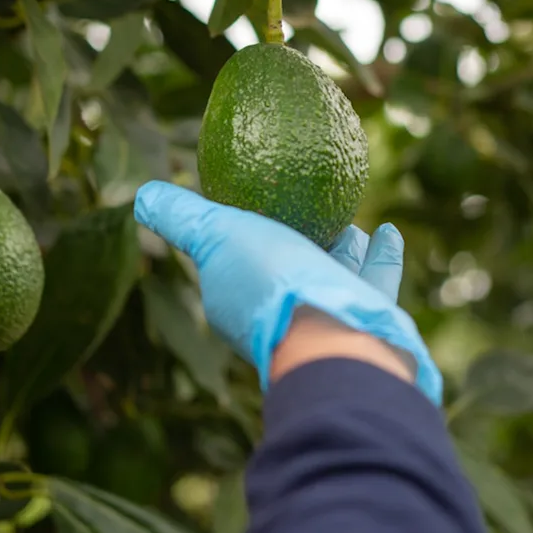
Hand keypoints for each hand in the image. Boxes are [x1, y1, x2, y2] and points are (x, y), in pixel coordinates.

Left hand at [134, 181, 442, 404]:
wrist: (336, 337)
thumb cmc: (270, 284)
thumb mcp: (216, 237)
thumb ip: (182, 218)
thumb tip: (143, 195)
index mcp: (240, 302)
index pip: (234, 263)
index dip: (237, 236)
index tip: (248, 203)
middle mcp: (283, 310)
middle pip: (289, 267)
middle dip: (294, 241)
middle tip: (304, 208)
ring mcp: (326, 314)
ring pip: (333, 273)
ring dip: (340, 247)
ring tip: (351, 221)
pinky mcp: (367, 314)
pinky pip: (373, 279)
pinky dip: (380, 255)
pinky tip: (388, 230)